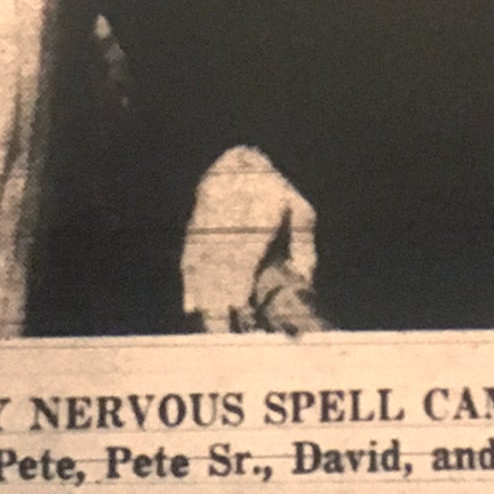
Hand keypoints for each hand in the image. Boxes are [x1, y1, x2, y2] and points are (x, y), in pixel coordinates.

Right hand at [181, 147, 321, 332]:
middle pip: (222, 264)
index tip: (241, 303)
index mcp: (259, 214)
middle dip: (222, 296)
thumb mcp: (297, 209)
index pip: (246, 250)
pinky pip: (190, 259)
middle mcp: (230, 219)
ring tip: (210, 327)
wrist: (238, 163)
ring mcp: (209, 224)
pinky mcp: (195, 229)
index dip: (241, 277)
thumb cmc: (274, 192)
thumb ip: (303, 243)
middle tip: (224, 330)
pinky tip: (191, 306)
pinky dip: (189, 284)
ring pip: (204, 265)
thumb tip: (304, 278)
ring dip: (205, 297)